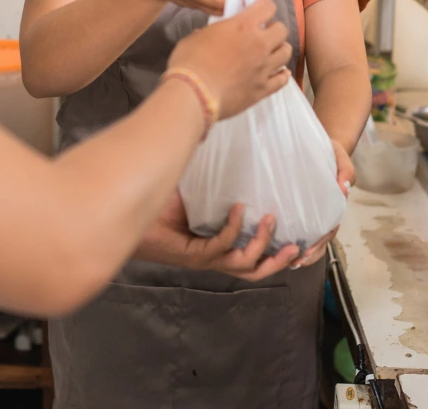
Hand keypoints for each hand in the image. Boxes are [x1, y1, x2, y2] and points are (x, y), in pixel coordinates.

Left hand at [134, 193, 300, 280]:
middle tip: (297, 246)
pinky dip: (233, 228)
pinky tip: (238, 210)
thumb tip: (242, 156)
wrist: (130, 206)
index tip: (297, 239)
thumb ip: (222, 183)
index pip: (253, 258)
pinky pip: (221, 246)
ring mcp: (203, 257)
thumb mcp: (201, 191)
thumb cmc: (161, 200)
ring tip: (270, 220)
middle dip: (278, 261)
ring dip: (261, 244)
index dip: (275, 254)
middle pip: (254, 271)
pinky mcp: (192, 254)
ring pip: (243, 263)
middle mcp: (214, 256)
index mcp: (219, 246)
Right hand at [167, 0, 290, 118]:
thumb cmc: (189, 62)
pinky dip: (282, 75)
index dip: (264, 8)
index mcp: (243, 26)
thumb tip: (209, 35)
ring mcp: (264, 67)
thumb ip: (209, 32)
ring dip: (279, 50)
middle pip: (282, 29)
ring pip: (286, 52)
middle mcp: (259, 44)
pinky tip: (277, 73)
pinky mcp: (264, 89)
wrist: (194, 94)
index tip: (258, 14)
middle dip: (274, 30)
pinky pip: (283, 79)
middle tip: (262, 36)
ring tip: (270, 54)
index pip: (268, 6)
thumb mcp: (195, 37)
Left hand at [293, 139, 355, 268]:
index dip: (319, 244)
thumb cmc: (328, 152)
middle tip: (293, 261)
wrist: (312, 141)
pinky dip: (283, 238)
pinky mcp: (291, 207)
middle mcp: (318, 214)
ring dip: (295, 252)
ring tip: (285, 261)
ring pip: (304, 239)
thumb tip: (343, 188)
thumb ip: (345, 171)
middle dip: (306, 254)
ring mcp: (305, 212)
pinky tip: (272, 246)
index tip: (307, 252)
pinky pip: (289, 226)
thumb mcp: (340, 157)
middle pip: (316, 241)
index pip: (328, 231)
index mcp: (331, 206)